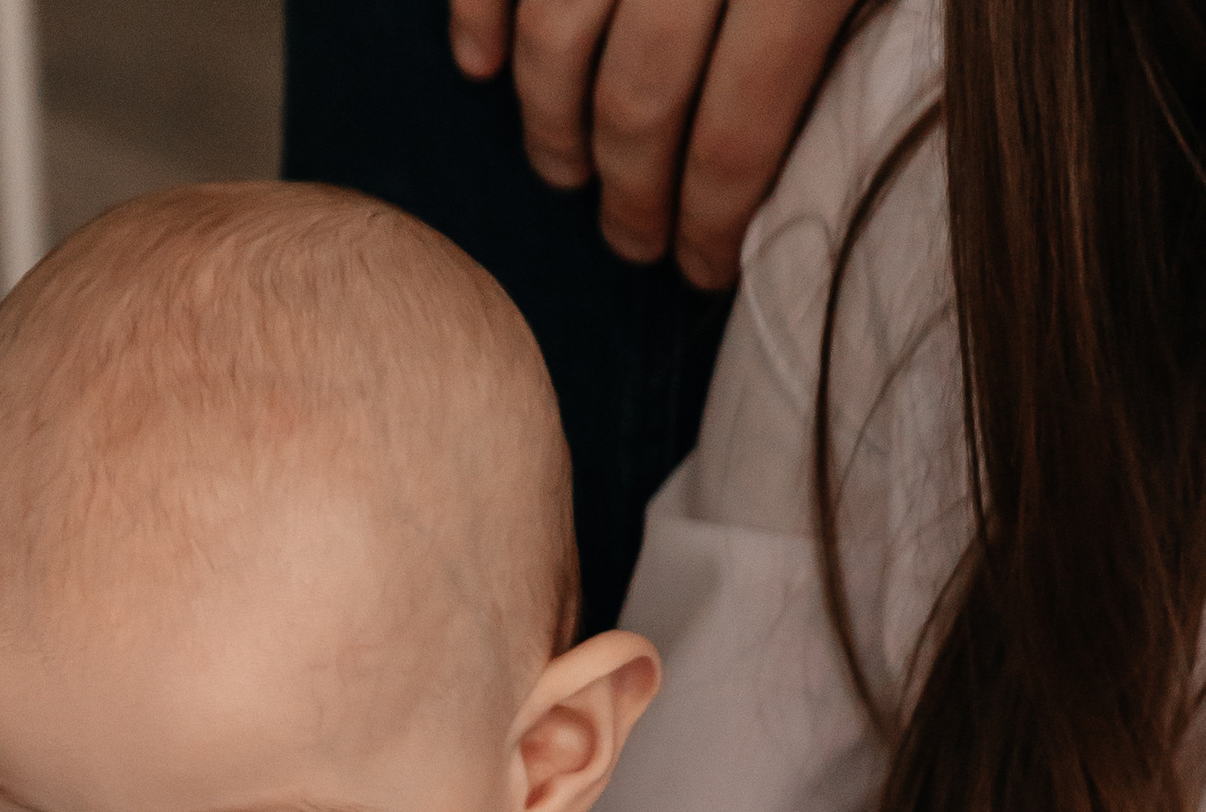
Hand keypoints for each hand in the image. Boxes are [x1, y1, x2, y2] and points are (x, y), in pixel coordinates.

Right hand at [447, 0, 861, 286]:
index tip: (705, 268)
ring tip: (566, 169)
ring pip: (555, 41)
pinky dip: (479, 23)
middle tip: (634, 242)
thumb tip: (804, 160)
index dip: (714, 223)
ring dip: (551, 123)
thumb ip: (851, 42)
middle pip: (640, 99)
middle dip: (632, 192)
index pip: (739, 133)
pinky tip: (481, 69)